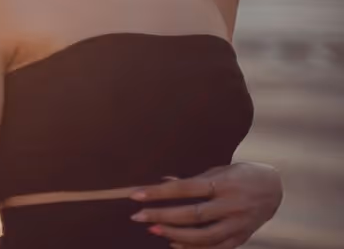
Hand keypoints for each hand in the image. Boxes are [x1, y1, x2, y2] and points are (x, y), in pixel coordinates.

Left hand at [128, 162, 282, 248]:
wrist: (275, 188)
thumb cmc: (240, 175)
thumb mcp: (217, 170)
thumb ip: (192, 179)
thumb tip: (164, 181)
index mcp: (223, 183)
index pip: (184, 188)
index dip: (159, 192)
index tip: (136, 195)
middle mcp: (231, 204)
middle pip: (192, 215)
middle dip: (162, 216)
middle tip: (139, 217)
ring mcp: (238, 223)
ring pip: (204, 236)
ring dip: (176, 235)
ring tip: (155, 230)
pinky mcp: (242, 237)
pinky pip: (216, 248)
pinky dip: (194, 248)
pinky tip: (175, 244)